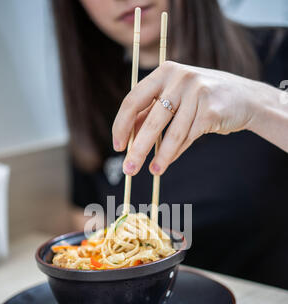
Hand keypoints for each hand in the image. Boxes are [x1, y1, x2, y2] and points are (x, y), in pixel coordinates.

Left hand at [112, 61, 265, 175]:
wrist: (244, 98)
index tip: (118, 146)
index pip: (133, 100)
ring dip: (161, 156)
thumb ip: (150, 113)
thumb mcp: (174, 98)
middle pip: (151, 120)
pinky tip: (167, 162)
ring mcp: (197, 93)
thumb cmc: (201, 99)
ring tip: (153, 172)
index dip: (122, 125)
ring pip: (172, 133)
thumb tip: (127, 138)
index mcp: (164, 72)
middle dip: (138, 149)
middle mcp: (179, 78)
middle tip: (129, 169)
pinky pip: (189, 137)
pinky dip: (177, 152)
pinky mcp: (212, 110)